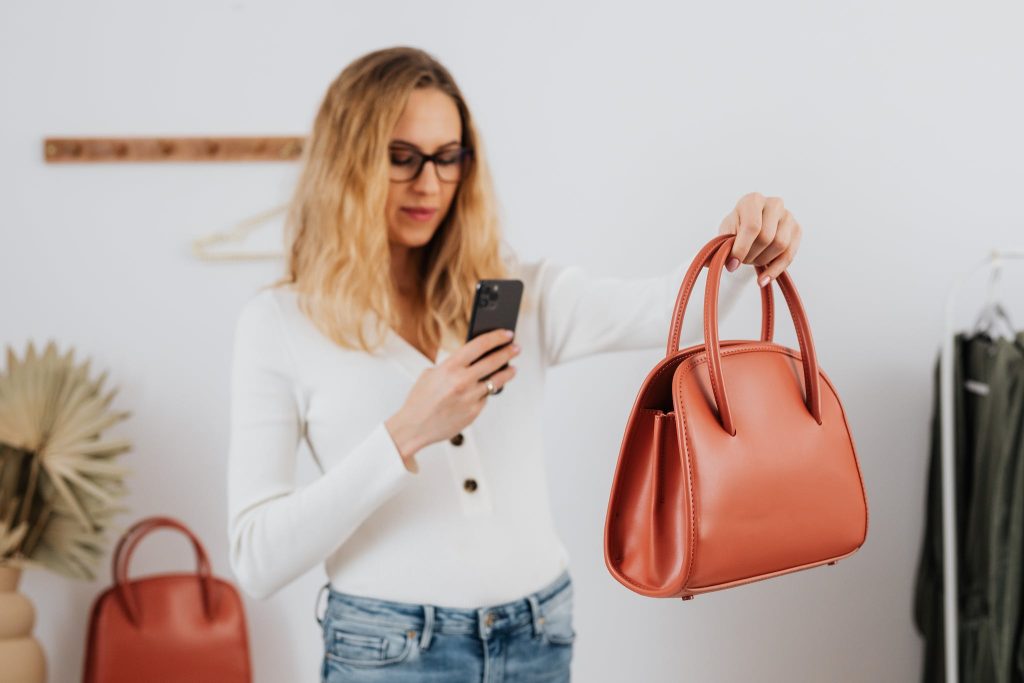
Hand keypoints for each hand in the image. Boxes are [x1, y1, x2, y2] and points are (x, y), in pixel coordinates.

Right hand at [386, 328, 520, 469]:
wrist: (414, 427)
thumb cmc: (420, 400)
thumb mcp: (431, 374)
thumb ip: (452, 365)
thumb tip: (473, 358)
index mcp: (450, 367)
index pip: (480, 345)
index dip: (496, 337)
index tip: (506, 334)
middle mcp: (462, 381)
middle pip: (493, 361)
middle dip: (508, 352)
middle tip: (516, 348)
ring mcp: (470, 397)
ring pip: (496, 381)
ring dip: (506, 373)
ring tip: (512, 369)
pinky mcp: (474, 412)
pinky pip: (485, 397)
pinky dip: (486, 392)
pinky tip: (487, 389)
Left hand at [718, 192, 802, 287]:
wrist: (750, 226)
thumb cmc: (737, 227)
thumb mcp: (725, 233)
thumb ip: (723, 246)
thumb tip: (718, 263)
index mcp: (753, 200)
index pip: (752, 226)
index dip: (741, 248)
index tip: (732, 264)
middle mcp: (774, 204)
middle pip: (766, 237)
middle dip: (751, 255)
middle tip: (742, 261)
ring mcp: (788, 216)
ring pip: (780, 245)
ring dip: (763, 260)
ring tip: (752, 260)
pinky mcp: (797, 230)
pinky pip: (789, 255)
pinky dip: (775, 270)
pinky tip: (763, 279)